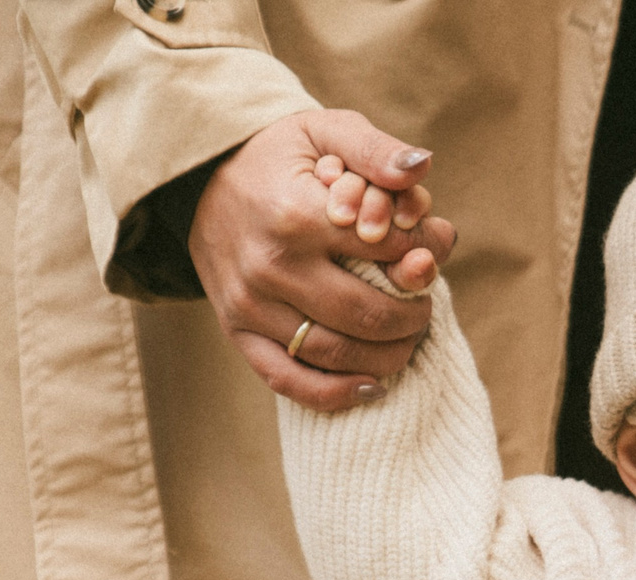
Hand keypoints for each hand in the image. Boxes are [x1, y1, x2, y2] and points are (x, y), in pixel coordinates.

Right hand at [189, 110, 459, 411]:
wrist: (201, 175)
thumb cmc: (280, 156)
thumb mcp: (325, 130)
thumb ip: (375, 148)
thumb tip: (421, 169)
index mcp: (294, 214)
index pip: (387, 251)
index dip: (425, 252)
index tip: (433, 248)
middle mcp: (269, 266)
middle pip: (367, 314)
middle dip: (413, 314)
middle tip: (423, 301)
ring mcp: (249, 305)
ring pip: (337, 354)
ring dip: (390, 355)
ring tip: (407, 336)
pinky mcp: (237, 331)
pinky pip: (289, 380)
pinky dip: (337, 394)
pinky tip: (373, 386)